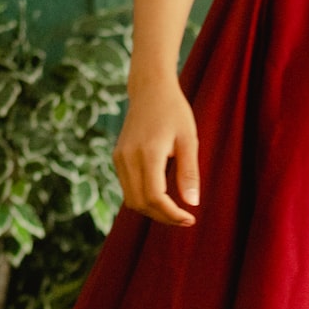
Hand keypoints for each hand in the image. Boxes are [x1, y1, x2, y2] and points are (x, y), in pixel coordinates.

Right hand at [113, 77, 199, 226]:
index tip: (190, 219)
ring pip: (131, 200)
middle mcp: (128, 158)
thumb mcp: (189, 140)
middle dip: (163, 217)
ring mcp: (119, 158)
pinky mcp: (117, 158)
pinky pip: (128, 189)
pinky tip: (162, 197)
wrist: (149, 89)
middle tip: (185, 219)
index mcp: (147, 153)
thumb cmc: (174, 111)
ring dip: (152, 211)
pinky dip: (144, 199)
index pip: (154, 197)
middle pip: (141, 203)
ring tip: (175, 211)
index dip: (171, 214)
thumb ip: (189, 172)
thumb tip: (192, 203)